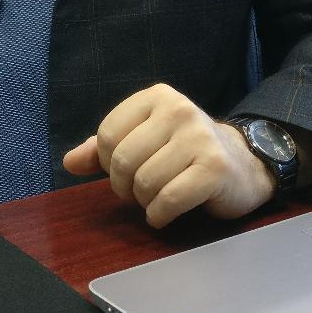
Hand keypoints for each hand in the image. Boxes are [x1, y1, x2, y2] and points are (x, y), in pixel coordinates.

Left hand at [61, 84, 273, 227]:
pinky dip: (158, 215)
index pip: (107, 133)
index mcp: (156, 97)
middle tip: (136, 192)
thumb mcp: (143, 139)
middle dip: (123, 185)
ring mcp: (199, 138)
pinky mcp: (214, 169)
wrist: (242, 165)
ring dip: (143, 202)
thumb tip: (69, 162)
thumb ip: (102, 148)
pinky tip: (163, 214)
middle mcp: (178, 110)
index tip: (122, 172)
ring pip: (145, 182)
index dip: (105, 162)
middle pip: (123, 159)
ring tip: (153, 200)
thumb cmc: (183, 152)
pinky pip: (169, 200)